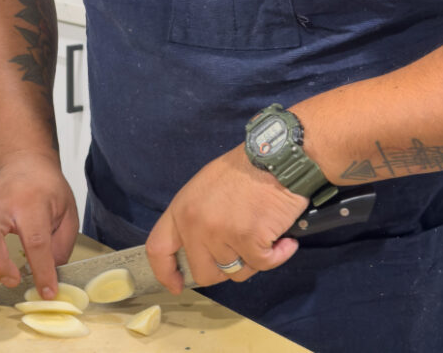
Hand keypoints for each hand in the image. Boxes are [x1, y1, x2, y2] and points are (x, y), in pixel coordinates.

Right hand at [0, 149, 78, 299]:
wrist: (23, 164)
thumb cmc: (46, 189)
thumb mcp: (68, 213)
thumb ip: (61, 247)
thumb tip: (48, 278)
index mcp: (31, 202)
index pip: (35, 240)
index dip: (41, 270)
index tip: (47, 292)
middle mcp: (0, 204)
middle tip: (14, 280)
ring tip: (0, 273)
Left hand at [146, 146, 308, 291]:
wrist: (275, 157)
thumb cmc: (244, 169)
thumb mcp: (205, 187)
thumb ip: (195, 218)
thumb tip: (198, 250)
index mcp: (181, 209)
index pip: (158, 249)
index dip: (166, 273)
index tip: (177, 285)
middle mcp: (196, 225)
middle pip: (203, 273)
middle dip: (223, 270)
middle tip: (241, 252)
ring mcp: (222, 234)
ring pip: (236, 272)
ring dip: (253, 258)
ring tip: (263, 233)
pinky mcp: (249, 240)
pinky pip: (264, 264)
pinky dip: (277, 255)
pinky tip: (284, 240)